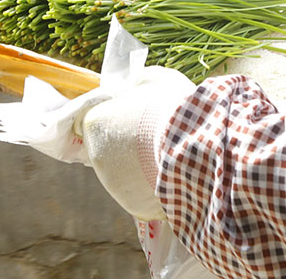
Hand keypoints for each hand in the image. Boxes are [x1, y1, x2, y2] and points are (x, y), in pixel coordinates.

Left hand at [80, 66, 194, 220]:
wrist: (193, 145)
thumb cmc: (170, 107)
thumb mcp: (153, 80)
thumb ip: (136, 86)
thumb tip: (135, 87)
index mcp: (94, 123)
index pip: (93, 123)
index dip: (113, 120)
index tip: (132, 118)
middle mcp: (96, 157)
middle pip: (108, 149)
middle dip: (127, 144)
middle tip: (153, 136)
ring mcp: (112, 184)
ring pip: (124, 173)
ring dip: (140, 166)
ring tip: (167, 155)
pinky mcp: (132, 205)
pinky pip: (141, 193)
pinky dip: (152, 186)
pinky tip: (170, 173)